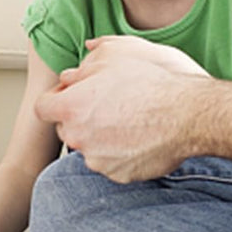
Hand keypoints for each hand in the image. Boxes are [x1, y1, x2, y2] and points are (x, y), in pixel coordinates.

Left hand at [34, 39, 196, 182]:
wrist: (188, 114)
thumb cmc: (150, 81)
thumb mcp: (112, 56)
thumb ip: (83, 65)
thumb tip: (70, 74)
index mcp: (70, 108)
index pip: (43, 108)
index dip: (56, 99)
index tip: (72, 95)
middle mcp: (78, 137)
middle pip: (66, 128)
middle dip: (78, 118)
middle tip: (104, 105)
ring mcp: (98, 159)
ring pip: (89, 147)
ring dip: (99, 136)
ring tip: (126, 120)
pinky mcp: (119, 175)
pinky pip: (111, 163)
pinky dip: (119, 153)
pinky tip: (138, 137)